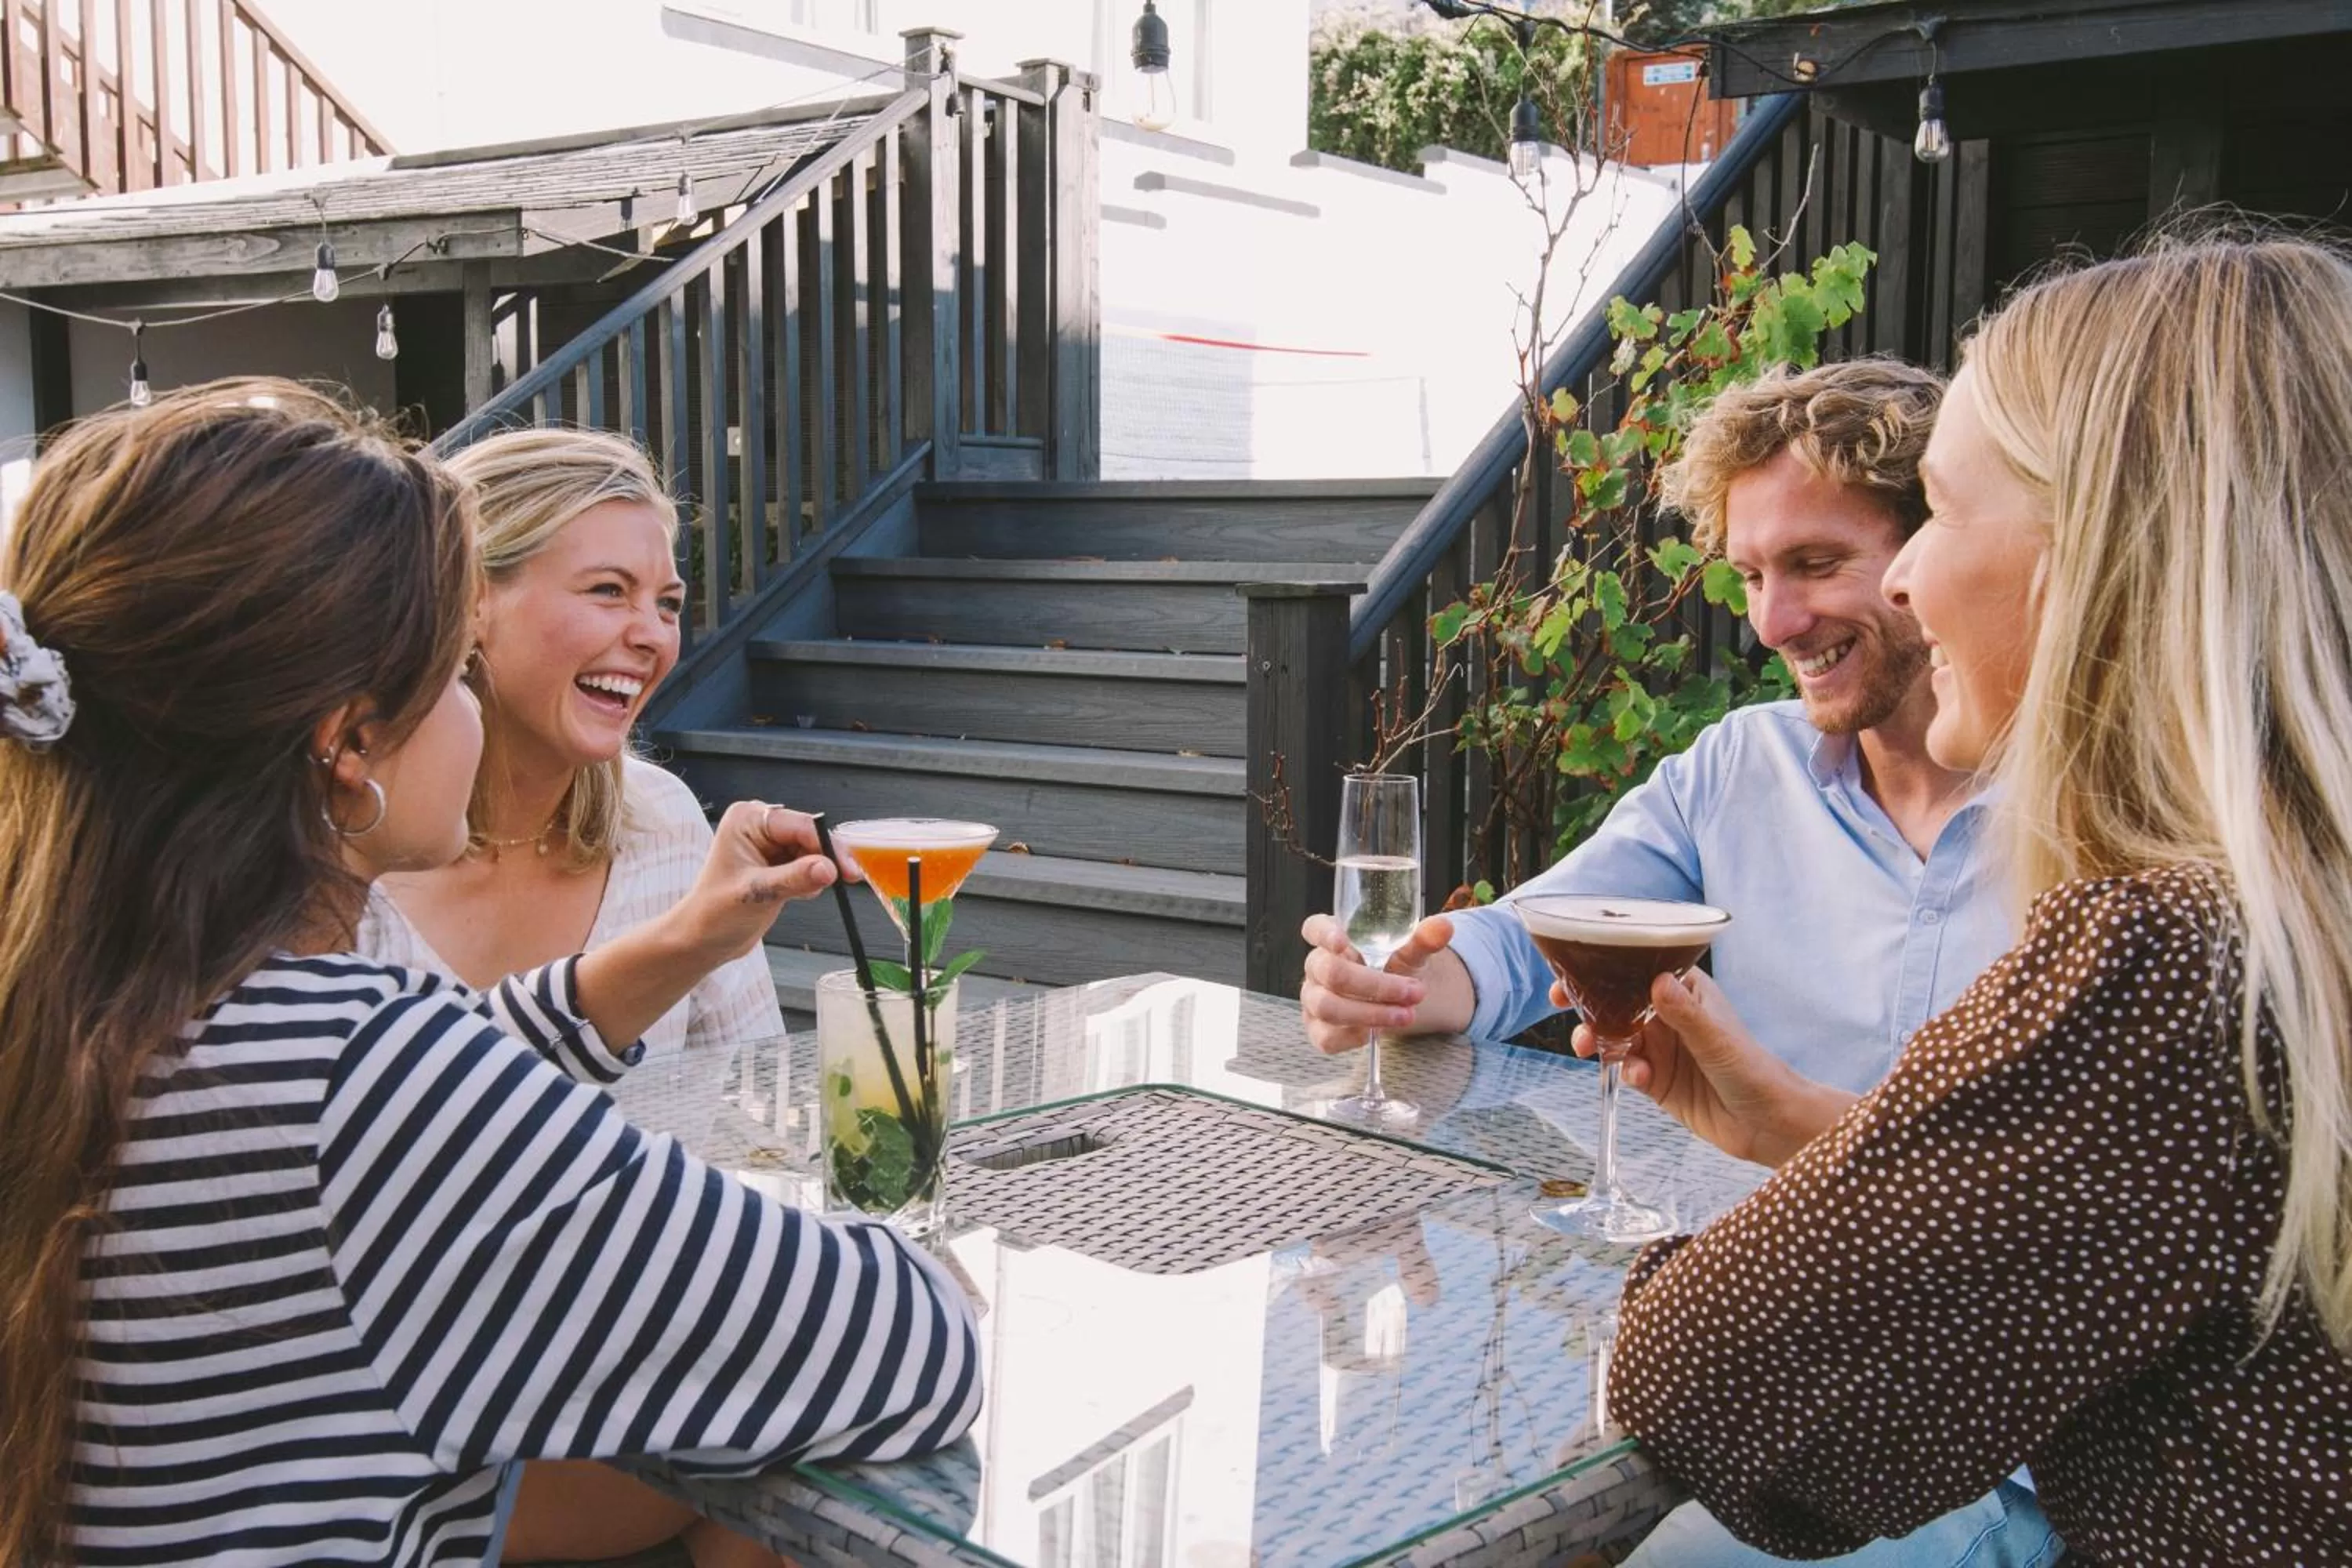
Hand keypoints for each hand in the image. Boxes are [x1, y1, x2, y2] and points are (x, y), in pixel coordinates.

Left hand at [678, 802, 852, 961]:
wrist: (703, 941)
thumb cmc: (712, 914)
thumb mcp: (755, 894)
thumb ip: (794, 878)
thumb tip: (828, 868)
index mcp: (747, 820)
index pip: (800, 824)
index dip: (827, 845)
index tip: (846, 868)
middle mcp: (760, 827)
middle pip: (811, 835)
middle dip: (826, 859)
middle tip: (843, 879)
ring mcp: (770, 845)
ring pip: (815, 851)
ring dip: (818, 872)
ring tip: (801, 893)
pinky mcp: (780, 864)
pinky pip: (811, 865)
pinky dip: (813, 881)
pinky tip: (798, 894)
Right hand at [1300, 913, 1455, 1054]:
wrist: (1396, 1000)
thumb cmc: (1394, 967)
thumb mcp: (1411, 952)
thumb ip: (1424, 938)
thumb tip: (1444, 927)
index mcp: (1333, 937)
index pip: (1314, 928)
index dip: (1323, 934)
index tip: (1342, 941)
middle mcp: (1317, 966)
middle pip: (1330, 972)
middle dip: (1375, 985)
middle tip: (1414, 992)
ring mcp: (1312, 998)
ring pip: (1327, 1007)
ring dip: (1371, 1013)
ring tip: (1407, 1015)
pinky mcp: (1317, 1028)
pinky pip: (1327, 1037)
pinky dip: (1356, 1036)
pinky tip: (1381, 1031)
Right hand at [1568, 968, 1852, 1167]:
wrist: (1769, 1125)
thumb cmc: (1754, 1070)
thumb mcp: (1716, 1039)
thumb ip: (1684, 1013)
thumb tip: (1656, 980)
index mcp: (1686, 992)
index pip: (1638, 969)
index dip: (1604, 968)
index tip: (1574, 972)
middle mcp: (1670, 1017)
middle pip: (1618, 1003)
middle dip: (1590, 1005)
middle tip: (1566, 1007)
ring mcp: (1662, 1050)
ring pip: (1616, 1037)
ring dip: (1599, 1040)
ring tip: (1589, 1049)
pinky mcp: (1657, 1081)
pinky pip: (1627, 1070)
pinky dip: (1625, 1072)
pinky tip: (1639, 1079)